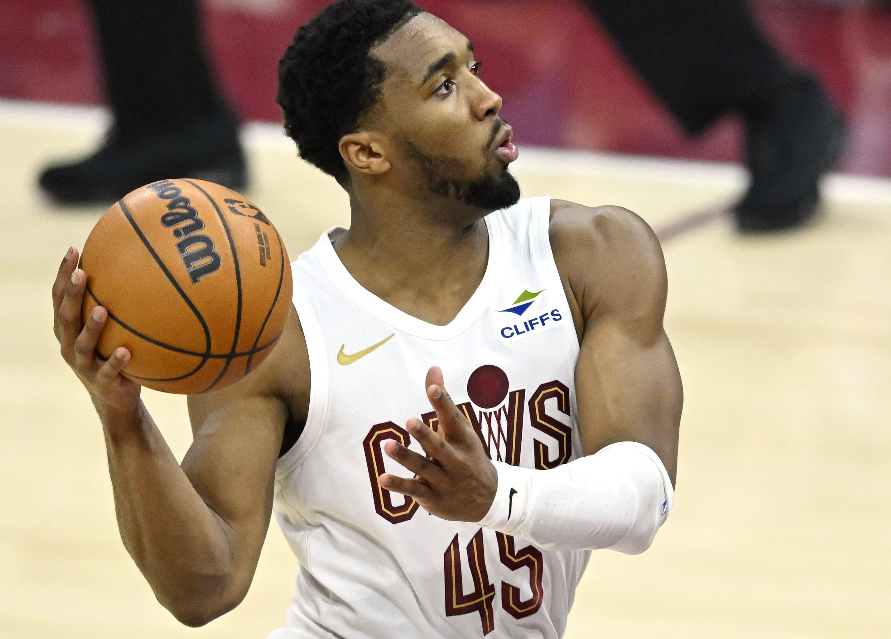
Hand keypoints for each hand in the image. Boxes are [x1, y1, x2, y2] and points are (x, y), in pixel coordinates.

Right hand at [52, 247, 140, 416]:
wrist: (115, 398)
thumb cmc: (113, 353)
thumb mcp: (112, 329)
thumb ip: (115, 303)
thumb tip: (139, 264)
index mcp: (68, 329)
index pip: (60, 297)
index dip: (64, 274)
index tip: (74, 249)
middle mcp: (70, 345)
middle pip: (66, 316)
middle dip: (72, 294)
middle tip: (82, 274)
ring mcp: (84, 365)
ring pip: (83, 344)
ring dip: (92, 327)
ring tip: (103, 311)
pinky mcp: (102, 382)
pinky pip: (109, 371)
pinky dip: (116, 362)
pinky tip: (127, 351)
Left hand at [379, 366, 496, 521]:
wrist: (486, 499)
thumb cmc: (467, 455)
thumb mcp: (460, 429)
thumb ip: (443, 400)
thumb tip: (433, 368)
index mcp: (463, 440)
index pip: (453, 420)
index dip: (443, 404)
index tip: (432, 389)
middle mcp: (455, 460)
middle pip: (438, 447)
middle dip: (425, 435)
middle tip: (410, 421)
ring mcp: (443, 480)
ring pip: (423, 468)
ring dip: (406, 457)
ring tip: (388, 445)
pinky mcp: (431, 497)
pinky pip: (414, 489)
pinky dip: (398, 485)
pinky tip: (382, 478)